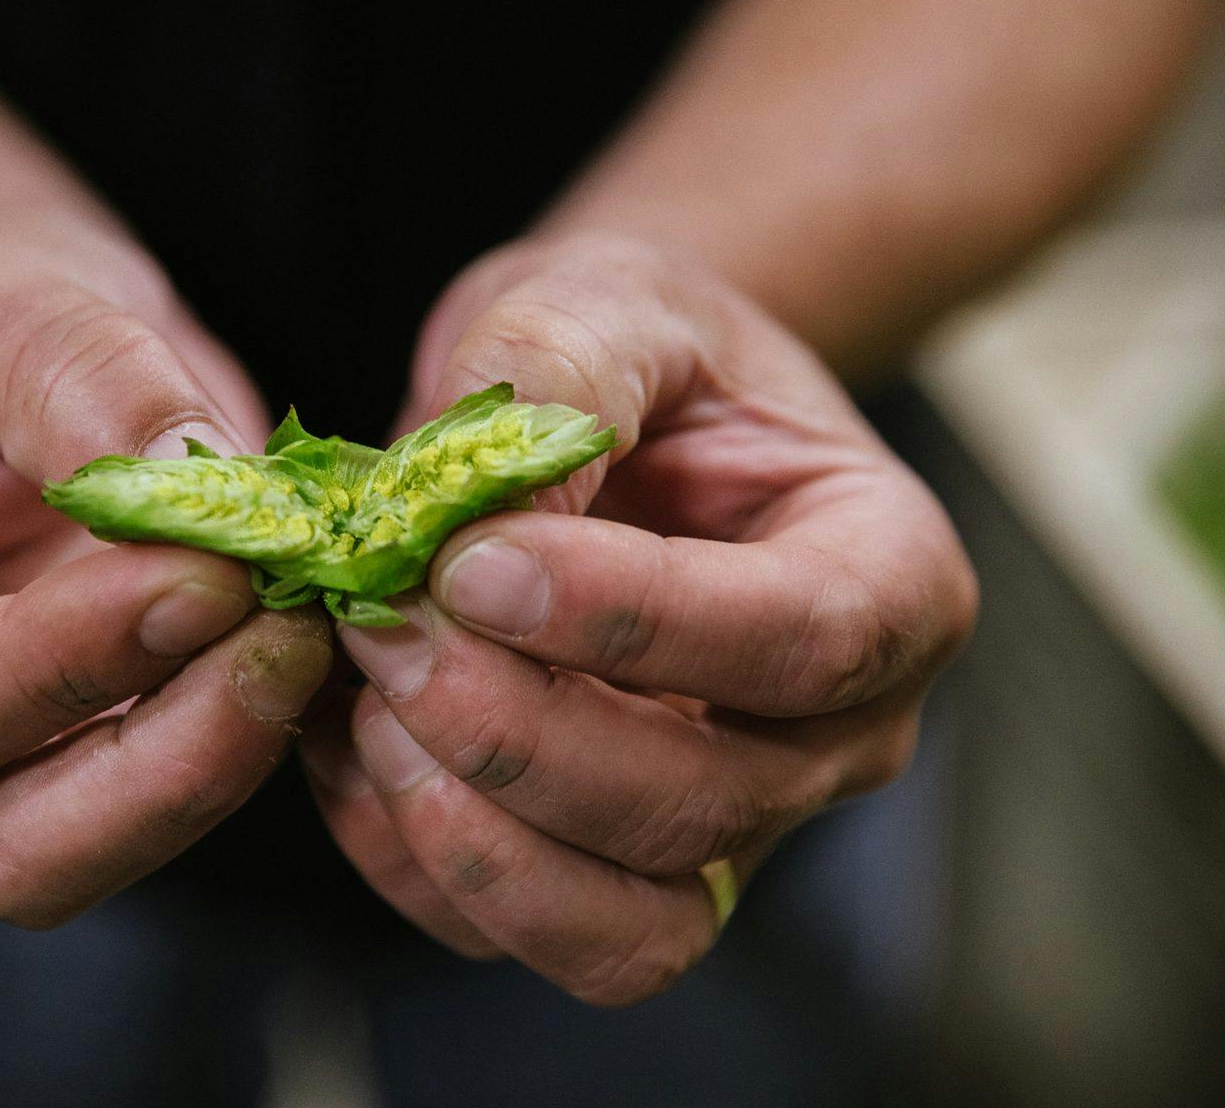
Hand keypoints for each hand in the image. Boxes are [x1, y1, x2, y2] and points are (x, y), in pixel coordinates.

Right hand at [0, 224, 332, 926]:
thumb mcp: (2, 311)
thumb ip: (88, 395)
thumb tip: (209, 503)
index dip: (63, 665)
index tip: (205, 573)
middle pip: (7, 848)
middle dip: (165, 762)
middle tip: (287, 630)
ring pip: (102, 852)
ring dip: (224, 756)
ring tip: (311, 618)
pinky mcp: (86, 765)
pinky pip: (172, 800)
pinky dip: (253, 738)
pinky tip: (313, 639)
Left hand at [302, 233, 976, 1002]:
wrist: (608, 417)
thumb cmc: (639, 354)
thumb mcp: (612, 300)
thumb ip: (561, 374)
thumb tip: (479, 517)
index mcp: (887, 577)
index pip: (798, 641)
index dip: (630, 619)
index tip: (471, 566)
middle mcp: (830, 735)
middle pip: (700, 804)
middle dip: (517, 732)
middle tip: (384, 624)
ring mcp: (723, 824)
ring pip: (623, 928)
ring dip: (471, 831)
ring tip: (365, 699)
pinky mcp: (609, 876)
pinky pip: (521, 936)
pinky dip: (415, 862)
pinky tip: (349, 742)